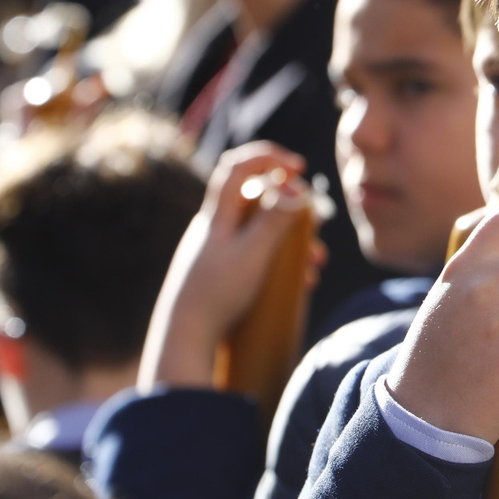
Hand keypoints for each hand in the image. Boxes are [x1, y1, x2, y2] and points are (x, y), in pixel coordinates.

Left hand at [136, 143, 314, 389]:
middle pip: (255, 198)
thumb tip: (295, 191)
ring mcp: (217, 253)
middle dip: (291, 205)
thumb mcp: (252, 255)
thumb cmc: (216, 295)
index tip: (298, 167)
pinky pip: (257, 256)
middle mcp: (214, 230)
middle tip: (315, 220)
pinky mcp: (222, 276)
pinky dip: (282, 262)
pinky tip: (301, 282)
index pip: (237, 167)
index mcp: (216, 217)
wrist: (183, 340)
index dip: (268, 157)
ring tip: (315, 262)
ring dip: (292, 239)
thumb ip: (274, 220)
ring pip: (260, 231)